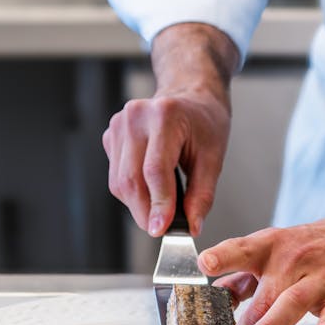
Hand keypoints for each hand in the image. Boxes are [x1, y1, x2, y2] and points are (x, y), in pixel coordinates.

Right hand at [102, 90, 229, 235]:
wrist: (189, 96)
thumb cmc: (203, 123)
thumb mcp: (213, 157)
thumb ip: (202, 194)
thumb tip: (191, 225)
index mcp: (164, 116)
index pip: (155, 170)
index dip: (158, 204)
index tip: (161, 229)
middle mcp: (136, 117)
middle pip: (131, 179)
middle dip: (145, 212)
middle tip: (161, 229)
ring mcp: (119, 126)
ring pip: (119, 183)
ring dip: (138, 205)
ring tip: (160, 209)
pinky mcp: (110, 137)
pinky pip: (116, 177)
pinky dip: (132, 192)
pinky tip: (149, 187)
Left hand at [198, 205, 324, 324]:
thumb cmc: (322, 244)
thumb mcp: (279, 247)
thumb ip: (245, 274)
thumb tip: (215, 296)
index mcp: (271, 248)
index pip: (242, 251)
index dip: (222, 257)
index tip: (204, 264)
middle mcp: (292, 262)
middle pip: (260, 300)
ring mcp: (320, 279)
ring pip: (289, 306)